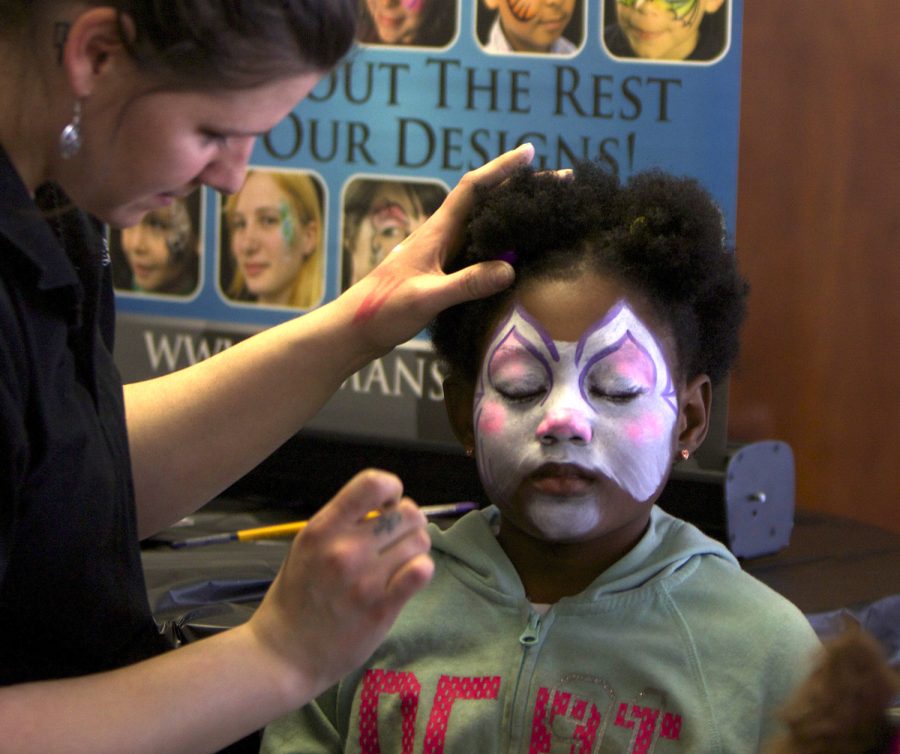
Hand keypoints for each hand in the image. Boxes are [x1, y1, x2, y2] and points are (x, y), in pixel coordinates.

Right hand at [247, 470, 433, 699]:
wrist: (285, 653)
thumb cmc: (297, 596)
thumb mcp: (308, 546)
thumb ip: (343, 522)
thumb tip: (388, 504)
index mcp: (323, 529)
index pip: (373, 484)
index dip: (392, 489)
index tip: (387, 505)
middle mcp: (344, 550)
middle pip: (407, 513)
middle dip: (409, 522)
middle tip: (397, 539)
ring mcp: (364, 580)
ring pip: (419, 541)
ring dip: (415, 548)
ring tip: (399, 561)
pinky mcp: (381, 609)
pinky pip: (422, 571)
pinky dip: (422, 569)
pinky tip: (409, 576)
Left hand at [343, 144, 534, 351]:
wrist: (356, 329)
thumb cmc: (383, 310)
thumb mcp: (426, 298)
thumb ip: (465, 284)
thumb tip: (510, 269)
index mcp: (436, 231)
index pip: (473, 188)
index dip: (501, 168)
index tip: (530, 151)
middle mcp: (441, 236)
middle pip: (484, 201)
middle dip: (518, 187)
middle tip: (556, 182)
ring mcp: (441, 253)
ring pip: (483, 224)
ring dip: (511, 213)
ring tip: (544, 210)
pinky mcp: (441, 271)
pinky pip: (478, 248)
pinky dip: (501, 242)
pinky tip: (517, 251)